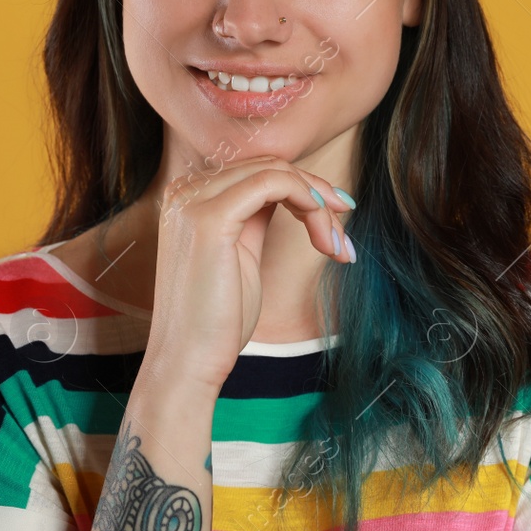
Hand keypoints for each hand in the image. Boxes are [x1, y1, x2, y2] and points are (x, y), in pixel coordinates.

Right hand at [143, 155, 354, 391]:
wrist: (188, 363)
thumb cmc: (217, 320)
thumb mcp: (241, 256)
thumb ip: (255, 218)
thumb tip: (292, 194)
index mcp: (189, 198)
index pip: (257, 171)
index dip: (305, 189)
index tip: (338, 219)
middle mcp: (185, 191)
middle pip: (270, 167)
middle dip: (319, 197)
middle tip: (344, 239)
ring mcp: (193, 200)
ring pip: (276, 171)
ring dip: (319, 204)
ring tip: (336, 246)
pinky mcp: (209, 217)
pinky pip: (273, 183)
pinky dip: (308, 199)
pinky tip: (323, 233)